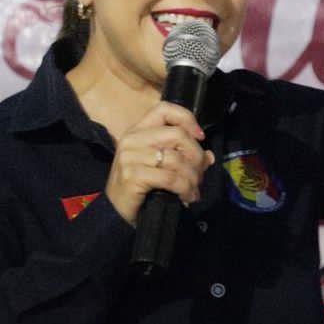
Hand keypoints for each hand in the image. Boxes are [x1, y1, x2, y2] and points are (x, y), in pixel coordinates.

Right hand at [105, 102, 213, 225]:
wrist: (115, 214)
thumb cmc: (139, 188)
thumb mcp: (160, 167)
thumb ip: (183, 157)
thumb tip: (209, 156)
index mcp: (137, 131)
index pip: (164, 109)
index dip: (187, 119)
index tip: (200, 137)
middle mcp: (132, 139)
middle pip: (177, 134)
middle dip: (196, 156)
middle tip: (200, 174)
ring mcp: (130, 156)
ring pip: (176, 159)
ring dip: (192, 177)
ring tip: (194, 189)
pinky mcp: (133, 175)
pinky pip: (170, 178)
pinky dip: (185, 188)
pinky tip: (188, 197)